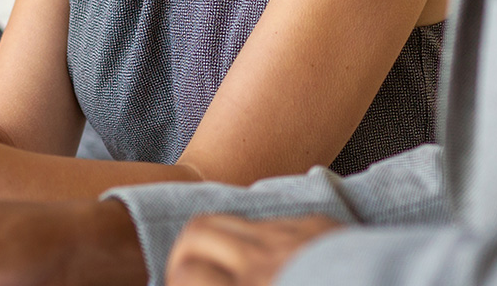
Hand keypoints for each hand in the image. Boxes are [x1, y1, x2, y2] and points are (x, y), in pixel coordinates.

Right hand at [166, 214, 341, 285]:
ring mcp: (294, 238)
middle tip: (190, 279)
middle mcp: (269, 262)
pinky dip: (257, 239)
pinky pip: (271, 221)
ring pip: (232, 219)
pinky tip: (270, 264)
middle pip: (199, 232)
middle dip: (185, 255)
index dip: (177, 281)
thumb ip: (240, 285)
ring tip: (223, 268)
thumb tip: (198, 279)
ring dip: (216, 241)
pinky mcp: (319, 227)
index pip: (189, 271)